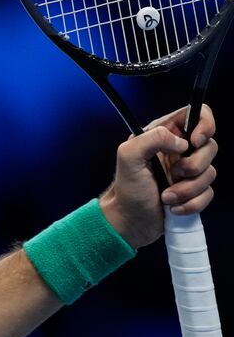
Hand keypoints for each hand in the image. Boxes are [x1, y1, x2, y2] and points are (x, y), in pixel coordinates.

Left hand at [99, 104, 217, 247]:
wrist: (127, 222)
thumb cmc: (126, 190)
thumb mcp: (128, 157)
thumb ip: (152, 138)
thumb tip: (182, 143)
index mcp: (164, 135)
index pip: (198, 114)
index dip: (205, 125)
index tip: (194, 143)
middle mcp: (179, 151)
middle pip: (210, 146)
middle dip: (194, 165)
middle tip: (172, 176)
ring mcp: (188, 172)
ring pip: (210, 172)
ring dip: (188, 189)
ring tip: (166, 197)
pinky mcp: (193, 191)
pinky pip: (208, 194)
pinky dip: (191, 203)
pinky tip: (172, 208)